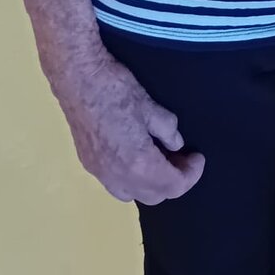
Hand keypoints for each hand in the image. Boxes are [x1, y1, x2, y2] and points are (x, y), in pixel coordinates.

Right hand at [54, 50, 204, 205]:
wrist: (77, 78)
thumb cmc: (116, 89)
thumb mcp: (150, 106)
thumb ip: (167, 130)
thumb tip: (176, 145)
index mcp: (138, 164)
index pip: (173, 185)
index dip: (191, 174)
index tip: (197, 157)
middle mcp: (118, 177)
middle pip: (154, 196)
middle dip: (172, 180)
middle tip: (181, 157)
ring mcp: (99, 173)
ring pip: (132, 194)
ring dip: (150, 184)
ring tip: (159, 158)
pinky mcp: (87, 164)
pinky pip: (115, 184)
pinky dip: (131, 179)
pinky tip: (135, 156)